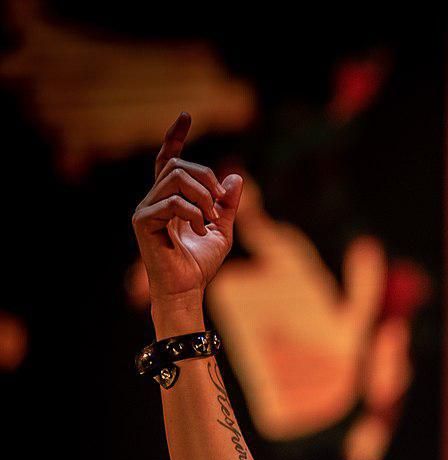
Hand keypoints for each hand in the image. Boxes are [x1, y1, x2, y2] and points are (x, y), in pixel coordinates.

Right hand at [131, 112, 242, 306]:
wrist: (188, 288)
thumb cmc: (200, 263)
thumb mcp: (223, 229)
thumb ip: (227, 204)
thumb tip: (236, 178)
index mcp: (170, 198)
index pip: (168, 159)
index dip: (175, 137)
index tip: (186, 116)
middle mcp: (154, 199)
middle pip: (179, 166)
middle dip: (207, 178)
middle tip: (220, 203)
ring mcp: (145, 209)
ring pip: (175, 179)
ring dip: (203, 196)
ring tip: (211, 219)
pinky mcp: (143, 222)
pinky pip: (172, 202)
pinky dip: (193, 213)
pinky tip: (200, 229)